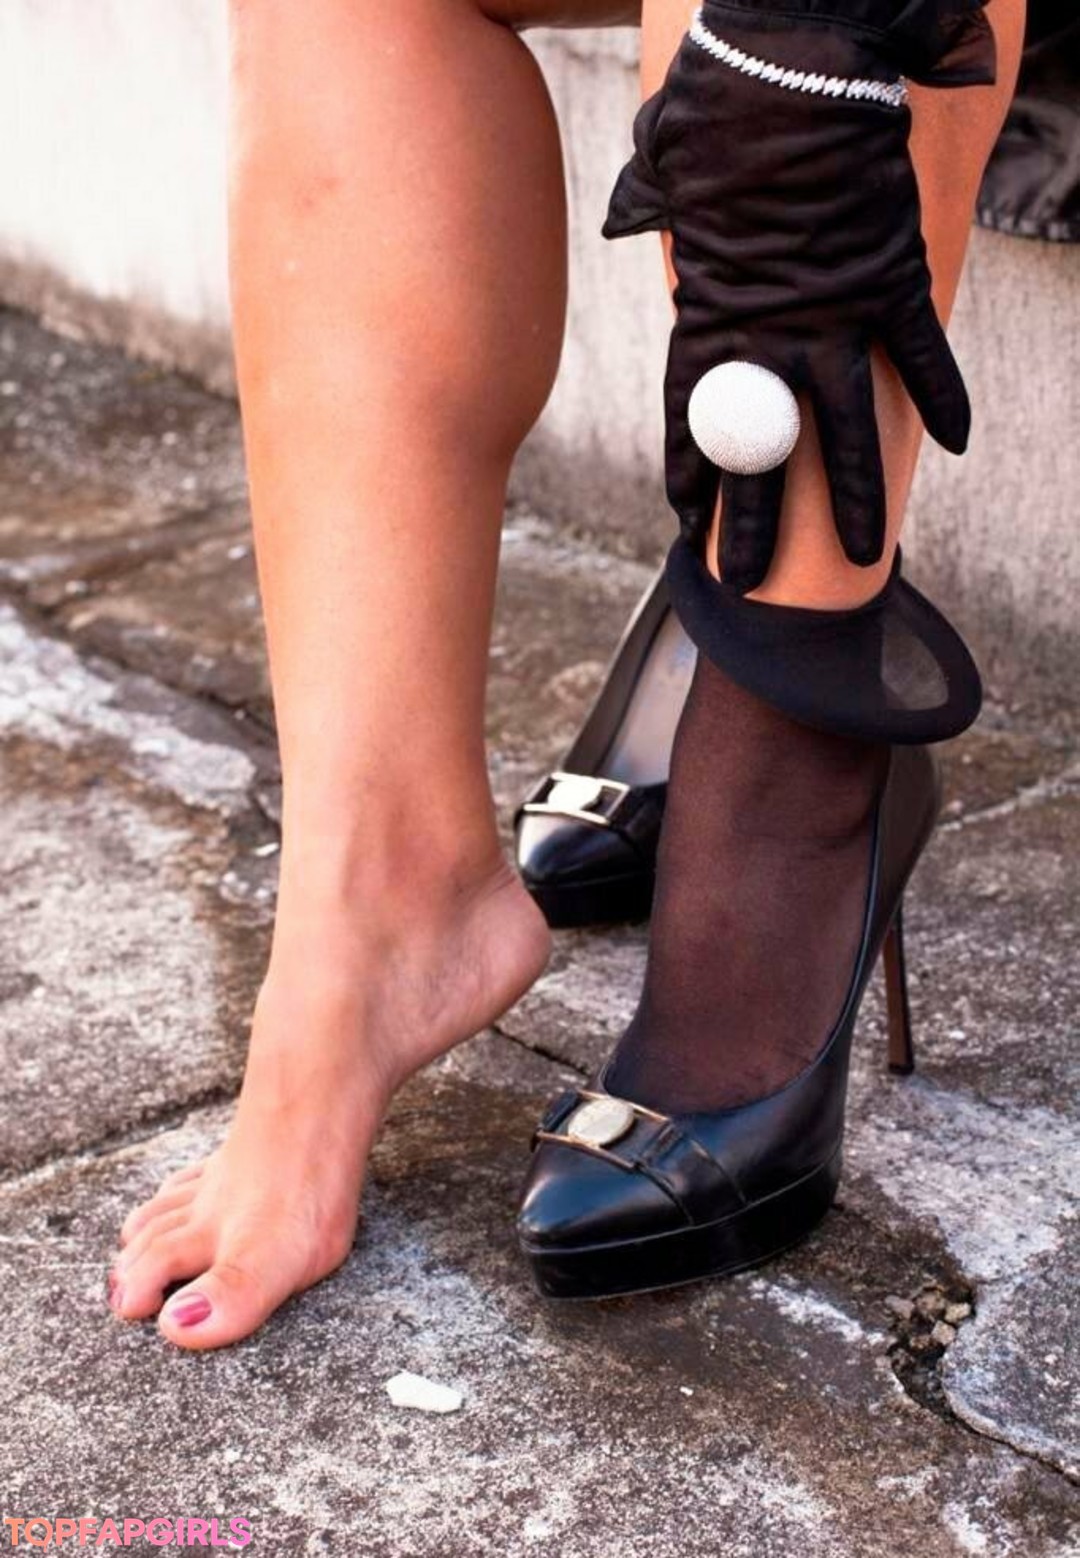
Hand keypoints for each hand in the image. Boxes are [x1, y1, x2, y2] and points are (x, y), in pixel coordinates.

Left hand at [605, 3, 978, 590]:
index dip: (692, 480)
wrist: (778, 84)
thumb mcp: (672, 197)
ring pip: (849, 433)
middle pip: (763, 457)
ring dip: (859, 500)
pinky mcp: (890, 286)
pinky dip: (943, 395)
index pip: (694, 425)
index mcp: (707, 325)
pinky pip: (921, 357)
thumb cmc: (714, 130)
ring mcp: (833, 319)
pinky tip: (956, 443)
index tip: (686, 525)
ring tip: (866, 557)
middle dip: (755, 527)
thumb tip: (646, 222)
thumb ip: (668, 233)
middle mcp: (768, 341)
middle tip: (746, 585)